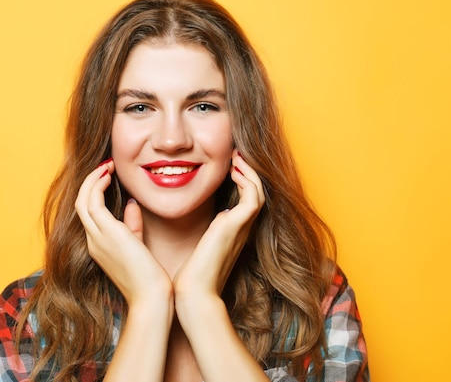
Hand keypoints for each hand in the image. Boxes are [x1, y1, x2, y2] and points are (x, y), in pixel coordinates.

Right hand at [75, 160, 172, 306]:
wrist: (151, 297)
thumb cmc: (149, 276)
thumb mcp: (138, 245)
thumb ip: (132, 224)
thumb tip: (131, 203)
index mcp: (99, 246)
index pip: (89, 214)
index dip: (95, 192)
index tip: (109, 177)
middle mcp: (93, 241)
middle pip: (81, 204)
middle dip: (91, 182)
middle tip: (106, 166)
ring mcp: (97, 238)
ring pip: (82, 200)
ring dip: (92, 180)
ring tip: (107, 165)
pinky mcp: (107, 233)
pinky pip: (92, 201)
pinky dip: (97, 185)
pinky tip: (109, 174)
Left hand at [173, 149, 265, 301]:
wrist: (194, 293)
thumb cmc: (191, 276)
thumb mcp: (199, 245)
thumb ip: (204, 231)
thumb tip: (200, 216)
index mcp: (233, 233)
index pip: (245, 201)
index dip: (242, 182)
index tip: (229, 168)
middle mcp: (242, 228)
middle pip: (256, 193)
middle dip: (249, 173)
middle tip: (236, 156)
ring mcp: (242, 227)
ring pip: (259, 191)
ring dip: (250, 172)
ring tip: (237, 158)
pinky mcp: (236, 225)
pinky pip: (252, 196)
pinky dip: (247, 180)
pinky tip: (233, 170)